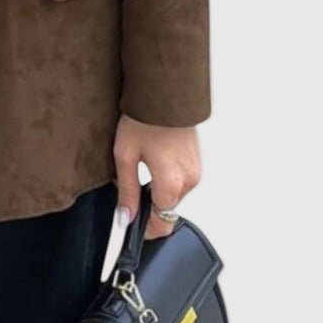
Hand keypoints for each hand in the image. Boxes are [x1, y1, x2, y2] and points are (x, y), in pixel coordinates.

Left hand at [113, 114, 200, 239]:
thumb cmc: (144, 120)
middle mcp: (189, 181)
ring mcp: (196, 171)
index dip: (146, 229)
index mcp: (172, 183)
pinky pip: (181, 180)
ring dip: (158, 190)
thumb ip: (126, 191)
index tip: (132, 224)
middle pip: (168, 208)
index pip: (162, 222)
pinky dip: (168, 178)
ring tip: (141, 165)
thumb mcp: (125, 156)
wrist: (164, 94)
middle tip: (129, 186)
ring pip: (174, 194)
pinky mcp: (197, 162)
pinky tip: (154, 159)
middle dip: (149, 204)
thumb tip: (125, 218)